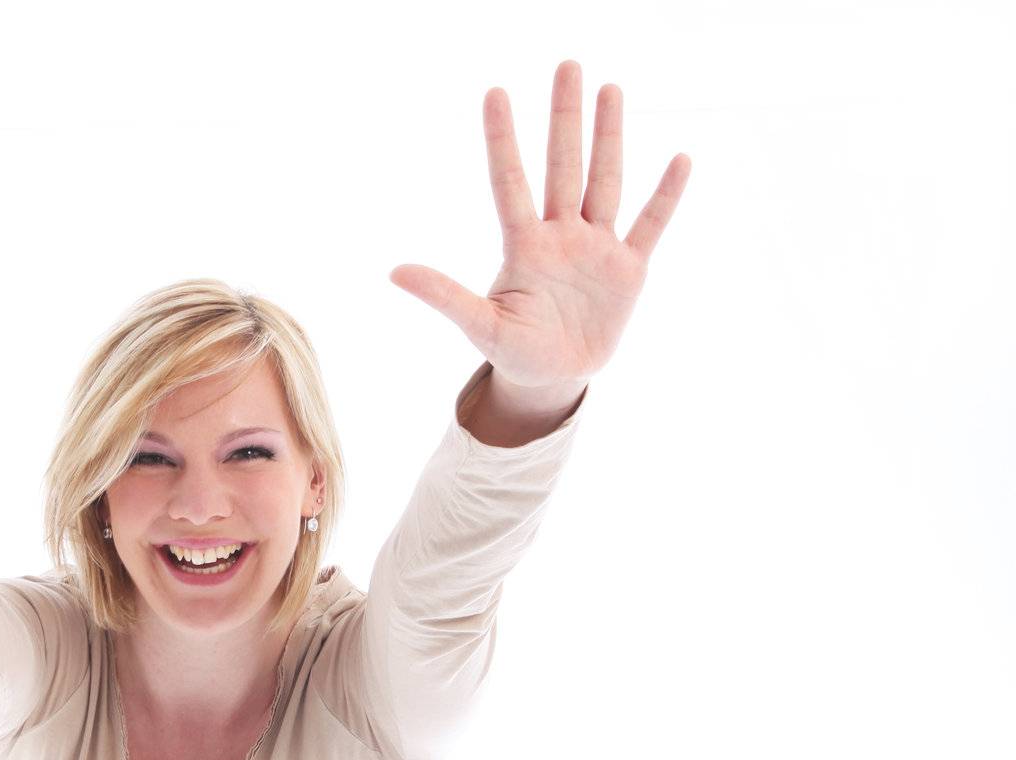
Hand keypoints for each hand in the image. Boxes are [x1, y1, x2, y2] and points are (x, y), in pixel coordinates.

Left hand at [390, 60, 690, 390]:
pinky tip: (680, 160)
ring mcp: (595, 248)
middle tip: (566, 65)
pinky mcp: (628, 269)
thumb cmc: (514, 350)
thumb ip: (444, 296)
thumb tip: (394, 271)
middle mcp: (560, 236)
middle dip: (565, 120)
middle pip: (563, 168)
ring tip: (609, 89)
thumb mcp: (479, 326)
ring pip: (605, 182)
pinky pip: (649, 225)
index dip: (502, 141)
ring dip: (608, 138)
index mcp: (523, 247)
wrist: (552, 379)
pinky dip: (666, 197)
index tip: (495, 93)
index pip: (509, 183)